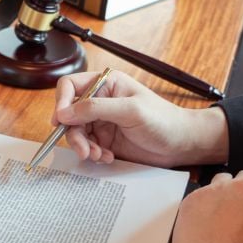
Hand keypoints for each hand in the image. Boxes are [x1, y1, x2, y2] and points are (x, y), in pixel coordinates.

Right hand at [53, 71, 228, 166]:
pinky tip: (107, 158)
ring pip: (76, 133)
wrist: (181, 144)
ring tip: (98, 156)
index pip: (70, 86)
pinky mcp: (104, 140)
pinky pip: (87, 147)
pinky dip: (93, 155)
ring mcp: (101, 122)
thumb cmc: (163, 120)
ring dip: (83, 147)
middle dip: (74, 134)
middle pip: (69, 115)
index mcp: (106, 84)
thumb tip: (64, 113)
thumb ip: (95, 108)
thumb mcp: (130, 110)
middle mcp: (100, 101)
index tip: (61, 121)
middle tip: (83, 149)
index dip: (61, 102)